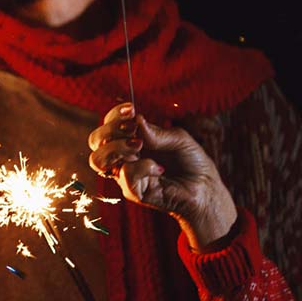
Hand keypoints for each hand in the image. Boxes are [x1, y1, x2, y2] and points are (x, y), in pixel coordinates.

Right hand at [88, 103, 235, 249]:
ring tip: (139, 145)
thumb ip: (156, 132)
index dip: (114, 115)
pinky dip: (142, 167)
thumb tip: (136, 119)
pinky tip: (159, 169)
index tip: (131, 109)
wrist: (206, 189)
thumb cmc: (192, 163)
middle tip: (131, 129)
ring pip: (98, 160)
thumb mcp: (179, 139)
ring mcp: (125, 175)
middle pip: (95, 140)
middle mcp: (123, 157)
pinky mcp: (132, 192)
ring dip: (116, 148)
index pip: (108, 125)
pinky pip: (125, 175)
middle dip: (110, 130)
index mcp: (130, 140)